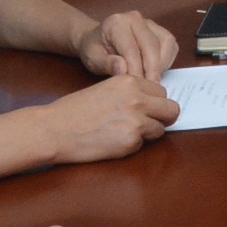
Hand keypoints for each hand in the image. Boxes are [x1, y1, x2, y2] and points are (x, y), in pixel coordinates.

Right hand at [41, 74, 176, 163]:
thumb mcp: (106, 89)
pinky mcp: (131, 142)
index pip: (161, 91)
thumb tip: (152, 102)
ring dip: (147, 133)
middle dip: (163, 117)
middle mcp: (137, 99)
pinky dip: (131, 145)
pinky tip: (112, 141)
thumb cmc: (74, 110)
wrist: (55, 129)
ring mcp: (136, 121)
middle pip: (172, 109)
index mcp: (130, 81)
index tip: (146, 108)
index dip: (154, 102)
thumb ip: (130, 93)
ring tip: (123, 132)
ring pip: (160, 129)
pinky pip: (143, 145)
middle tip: (149, 123)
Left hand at [74, 8, 179, 83]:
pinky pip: (171, 46)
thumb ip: (106, 64)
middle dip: (151, 70)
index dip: (135, 70)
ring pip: (166, 44)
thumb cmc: (95, 50)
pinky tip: (154, 72)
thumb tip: (123, 69)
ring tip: (150, 81)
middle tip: (149, 89)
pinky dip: (166, 61)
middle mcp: (136, 18)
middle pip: (151, 45)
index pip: (131, 48)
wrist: (98, 40)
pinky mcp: (160, 31)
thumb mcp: (93, 59)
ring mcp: (150, 24)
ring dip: (161, 65)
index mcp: (117, 23)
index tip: (136, 87)